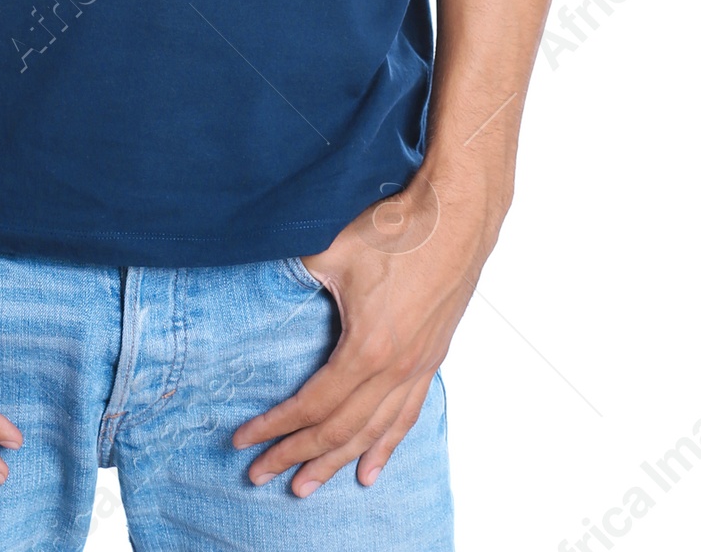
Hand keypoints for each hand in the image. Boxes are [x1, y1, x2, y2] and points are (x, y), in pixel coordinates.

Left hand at [232, 155, 501, 494]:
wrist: (455, 216)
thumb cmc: (396, 228)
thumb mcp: (331, 250)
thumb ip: (295, 275)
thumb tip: (264, 282)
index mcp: (367, 349)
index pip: (313, 405)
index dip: (276, 426)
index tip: (245, 440)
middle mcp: (395, 370)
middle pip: (339, 430)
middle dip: (296, 455)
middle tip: (261, 475)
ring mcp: (417, 368)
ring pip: (372, 432)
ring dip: (336, 462)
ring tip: (306, 486)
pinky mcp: (431, 358)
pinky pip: (406, 416)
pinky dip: (385, 447)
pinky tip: (370, 470)